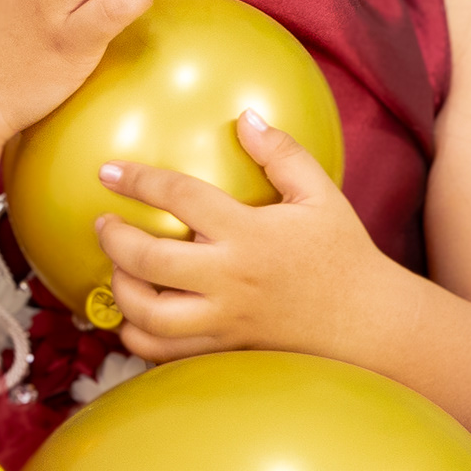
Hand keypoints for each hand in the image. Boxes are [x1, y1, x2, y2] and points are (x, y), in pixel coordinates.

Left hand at [94, 109, 392, 359]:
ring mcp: (226, 320)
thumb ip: (282, 153)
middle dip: (113, 239)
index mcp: (251, 233)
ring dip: (121, 291)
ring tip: (117, 269)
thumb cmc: (343, 254)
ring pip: (150, 316)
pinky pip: (166, 353)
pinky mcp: (225, 350)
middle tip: (103, 224)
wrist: (367, 323)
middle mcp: (231, 278)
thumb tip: (246, 116)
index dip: (138, 181)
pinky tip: (133, 316)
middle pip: (150, 261)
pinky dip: (139, 337)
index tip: (108, 172)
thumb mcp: (321, 194)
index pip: (181, 198)